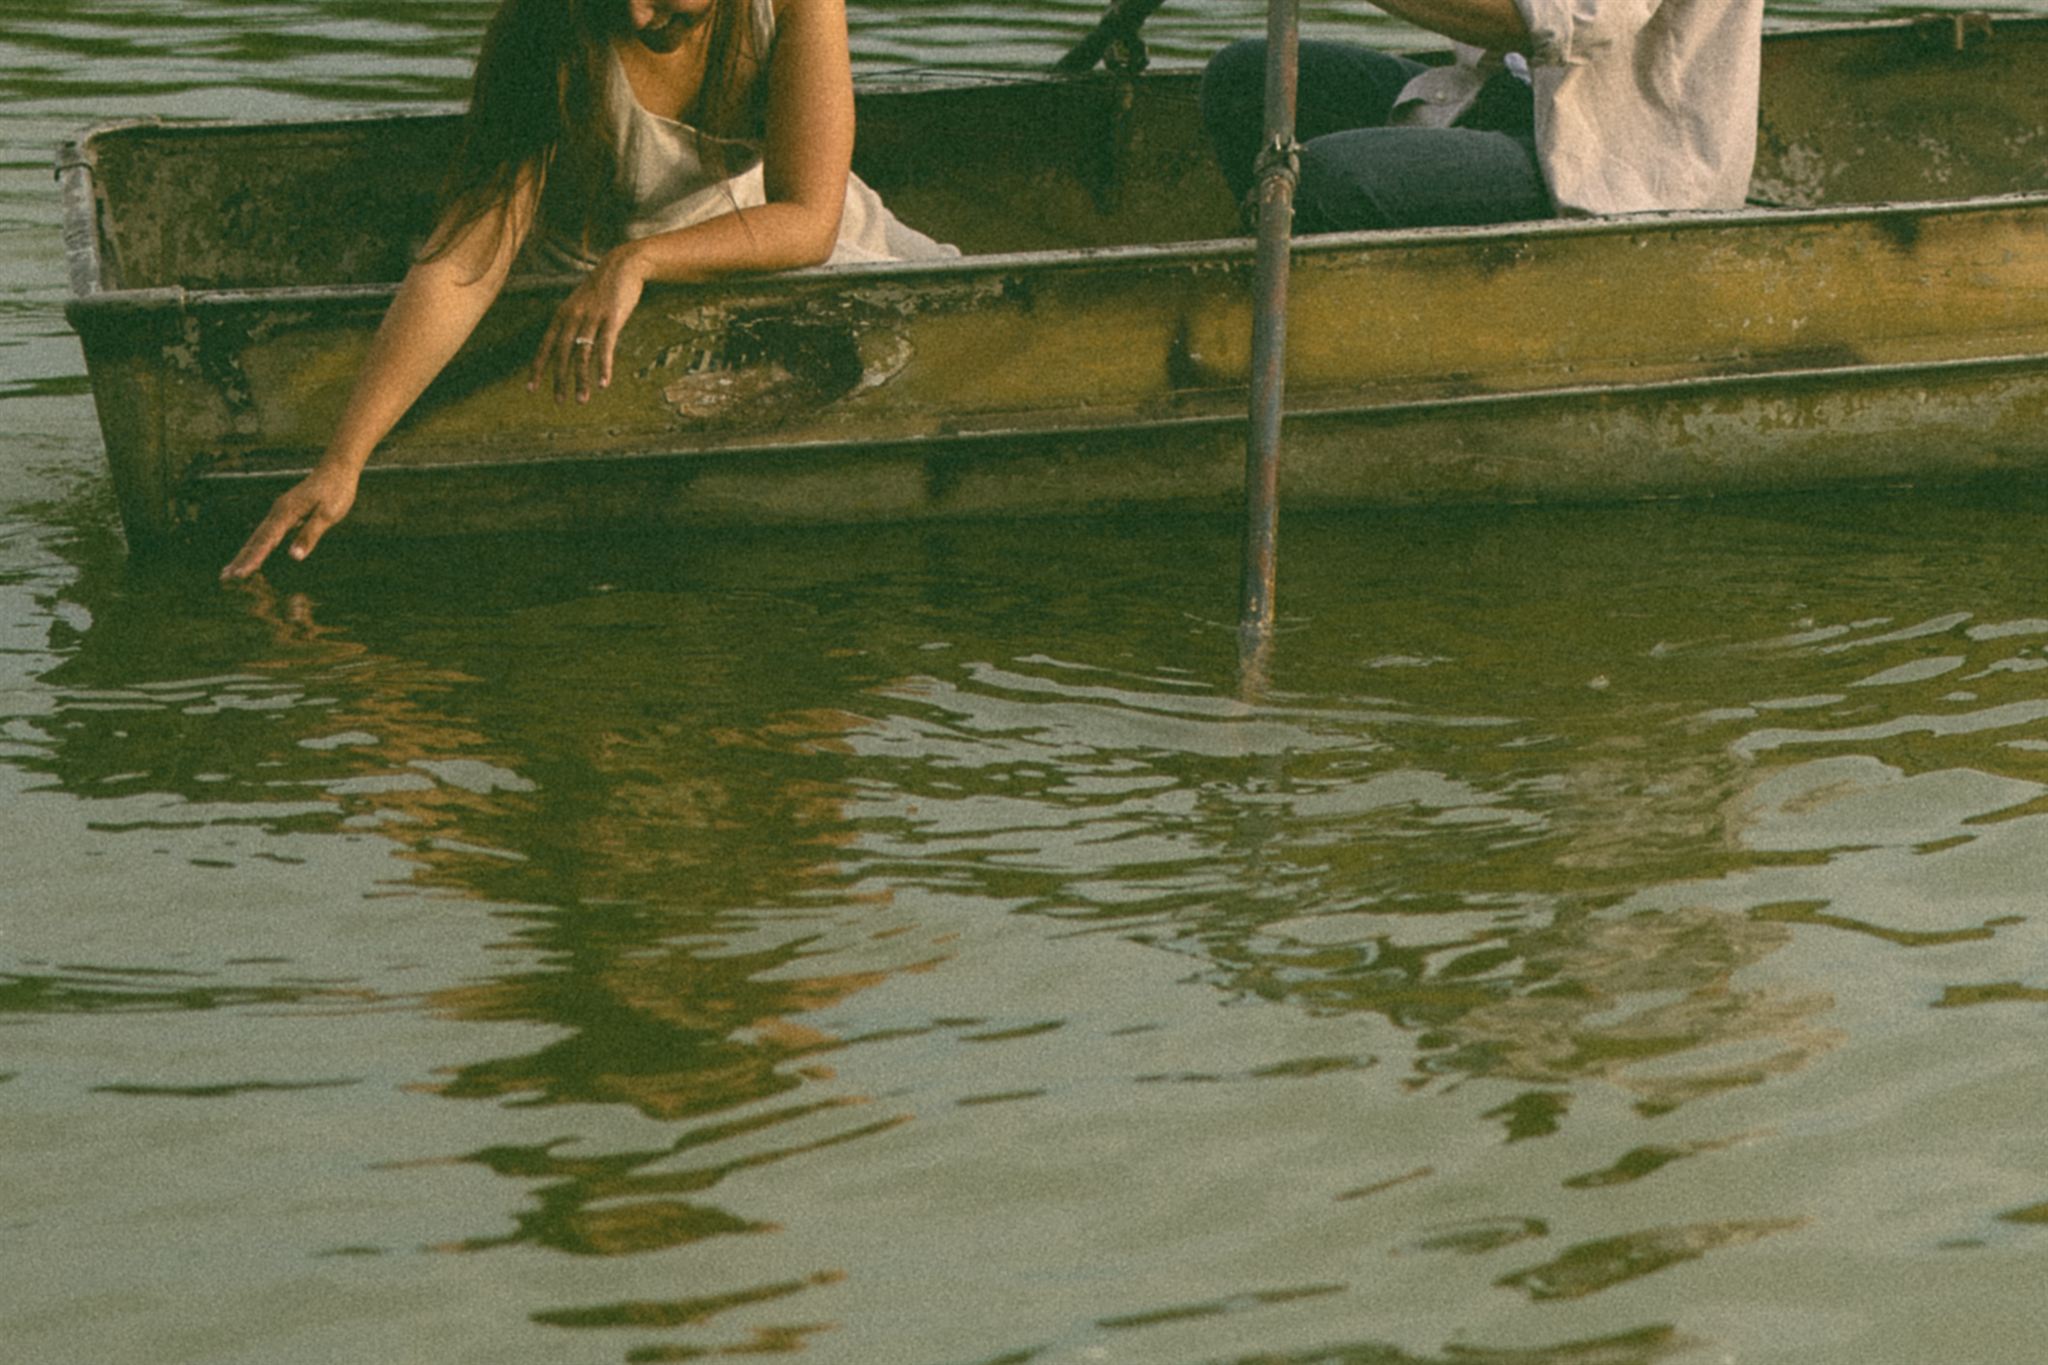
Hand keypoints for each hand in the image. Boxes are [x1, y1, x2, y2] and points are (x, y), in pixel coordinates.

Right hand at [219, 461, 359, 580]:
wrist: (337, 467)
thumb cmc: (336, 491)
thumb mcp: (328, 515)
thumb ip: (309, 534)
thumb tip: (293, 557)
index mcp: (286, 513)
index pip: (266, 541)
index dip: (253, 559)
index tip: (240, 574)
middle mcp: (278, 512)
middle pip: (256, 539)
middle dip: (240, 559)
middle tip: (225, 577)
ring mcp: (280, 511)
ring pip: (258, 536)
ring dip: (245, 553)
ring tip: (231, 570)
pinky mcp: (285, 512)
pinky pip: (266, 532)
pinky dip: (257, 545)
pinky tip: (253, 553)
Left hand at [531, 243, 648, 402]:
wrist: (623, 264)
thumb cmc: (603, 288)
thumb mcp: (581, 303)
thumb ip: (573, 322)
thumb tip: (568, 345)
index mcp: (563, 314)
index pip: (546, 345)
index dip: (538, 367)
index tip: (531, 388)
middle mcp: (573, 317)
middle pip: (561, 354)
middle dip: (558, 380)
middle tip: (559, 402)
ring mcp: (592, 317)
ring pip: (582, 354)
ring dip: (581, 379)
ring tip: (581, 400)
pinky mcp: (612, 318)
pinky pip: (605, 346)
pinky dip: (603, 366)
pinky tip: (603, 383)